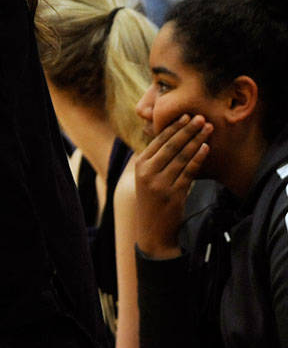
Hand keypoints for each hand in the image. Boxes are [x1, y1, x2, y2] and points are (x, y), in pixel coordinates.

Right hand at [134, 113, 210, 257]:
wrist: (152, 232)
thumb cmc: (152, 203)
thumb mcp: (146, 179)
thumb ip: (154, 161)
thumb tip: (167, 139)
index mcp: (139, 165)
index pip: (158, 140)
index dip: (173, 127)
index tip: (186, 115)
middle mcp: (147, 172)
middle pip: (170, 145)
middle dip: (187, 129)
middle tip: (200, 117)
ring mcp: (160, 183)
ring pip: (181, 156)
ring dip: (196, 140)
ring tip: (207, 128)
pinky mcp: (173, 194)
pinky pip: (188, 172)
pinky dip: (198, 158)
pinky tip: (206, 148)